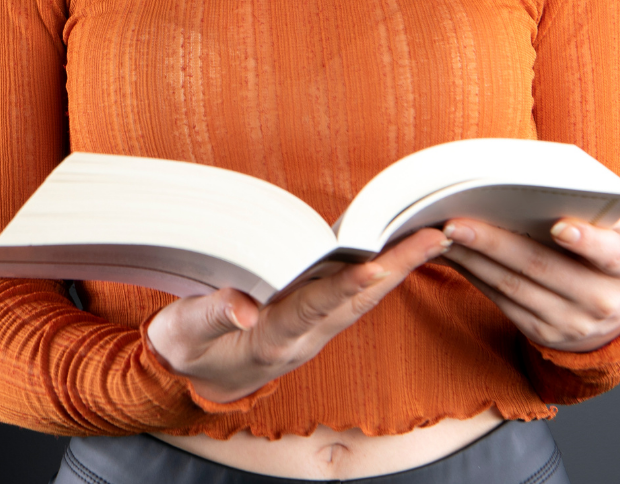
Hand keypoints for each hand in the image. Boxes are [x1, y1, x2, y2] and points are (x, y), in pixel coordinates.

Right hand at [145, 228, 450, 403]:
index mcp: (272, 340)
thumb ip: (211, 315)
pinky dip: (380, 272)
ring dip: (398, 269)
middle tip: (435, 238)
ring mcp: (311, 329)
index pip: (314, 308)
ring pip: (362, 298)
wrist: (194, 381)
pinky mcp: (311, 318)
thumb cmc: (187, 350)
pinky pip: (352, 295)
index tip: (374, 264)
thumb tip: (243, 306)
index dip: (343, 286)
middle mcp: (303, 336)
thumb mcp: (185, 333)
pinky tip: (398, 252)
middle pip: (357, 301)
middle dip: (396, 269)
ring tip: (432, 238)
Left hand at [436, 217, 619, 352]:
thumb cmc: (608, 254)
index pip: (607, 254)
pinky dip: (473, 275)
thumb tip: (535, 181)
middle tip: (456, 222)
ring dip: (472, 259)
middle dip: (495, 243)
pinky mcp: (541, 333)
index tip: (559, 226)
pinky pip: (501, 301)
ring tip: (442, 234)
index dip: (585, 240)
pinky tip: (451, 254)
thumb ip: (589, 209)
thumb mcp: (616, 232)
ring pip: (512, 286)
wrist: (619, 316)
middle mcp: (600, 300)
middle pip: (541, 267)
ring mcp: (569, 322)